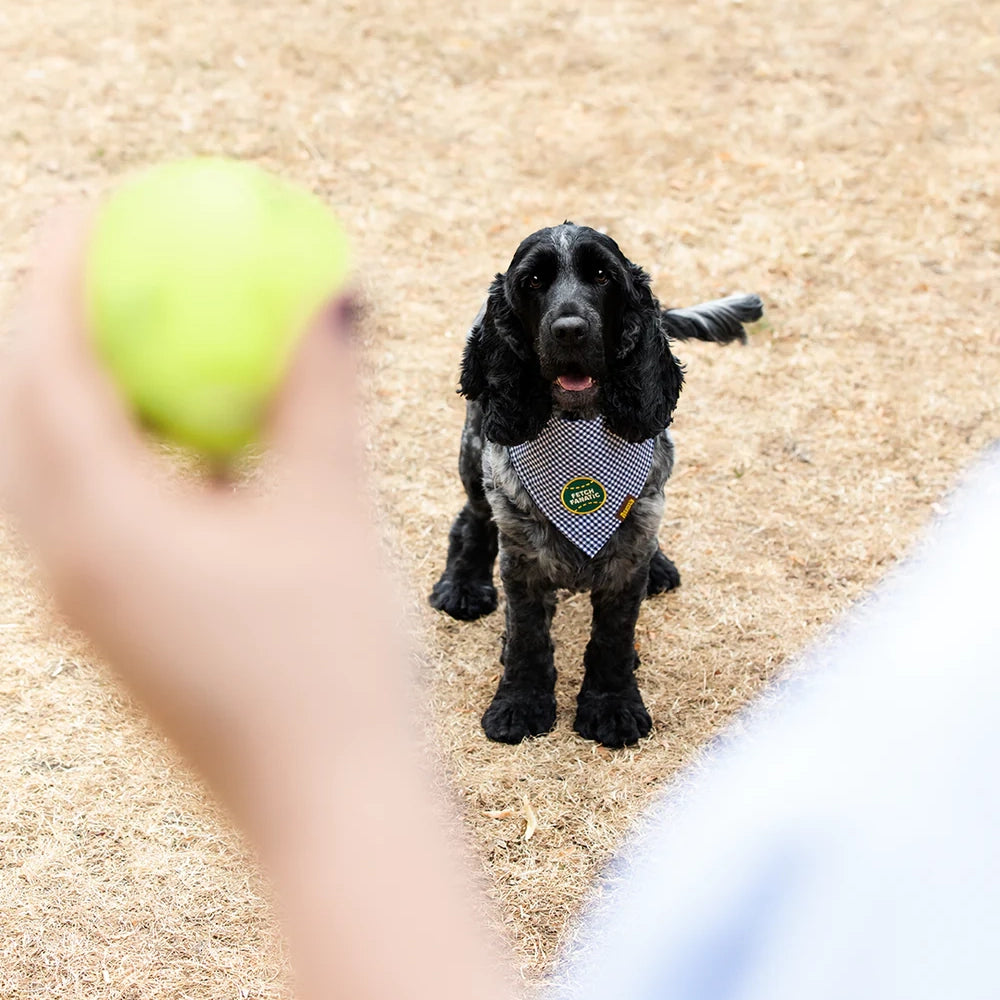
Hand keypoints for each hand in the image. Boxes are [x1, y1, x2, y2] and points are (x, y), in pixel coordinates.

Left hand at [0, 208, 401, 819]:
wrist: (326, 804)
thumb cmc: (330, 666)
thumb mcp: (332, 508)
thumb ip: (324, 389)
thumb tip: (339, 286)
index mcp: (97, 525)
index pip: (43, 362)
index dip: (58, 265)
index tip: (97, 199)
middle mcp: (65, 564)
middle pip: (21, 409)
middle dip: (54, 319)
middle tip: (110, 257)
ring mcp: (87, 603)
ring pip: (49, 466)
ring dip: (80, 389)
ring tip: (143, 339)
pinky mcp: (121, 628)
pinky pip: (93, 512)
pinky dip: (120, 453)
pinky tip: (189, 447)